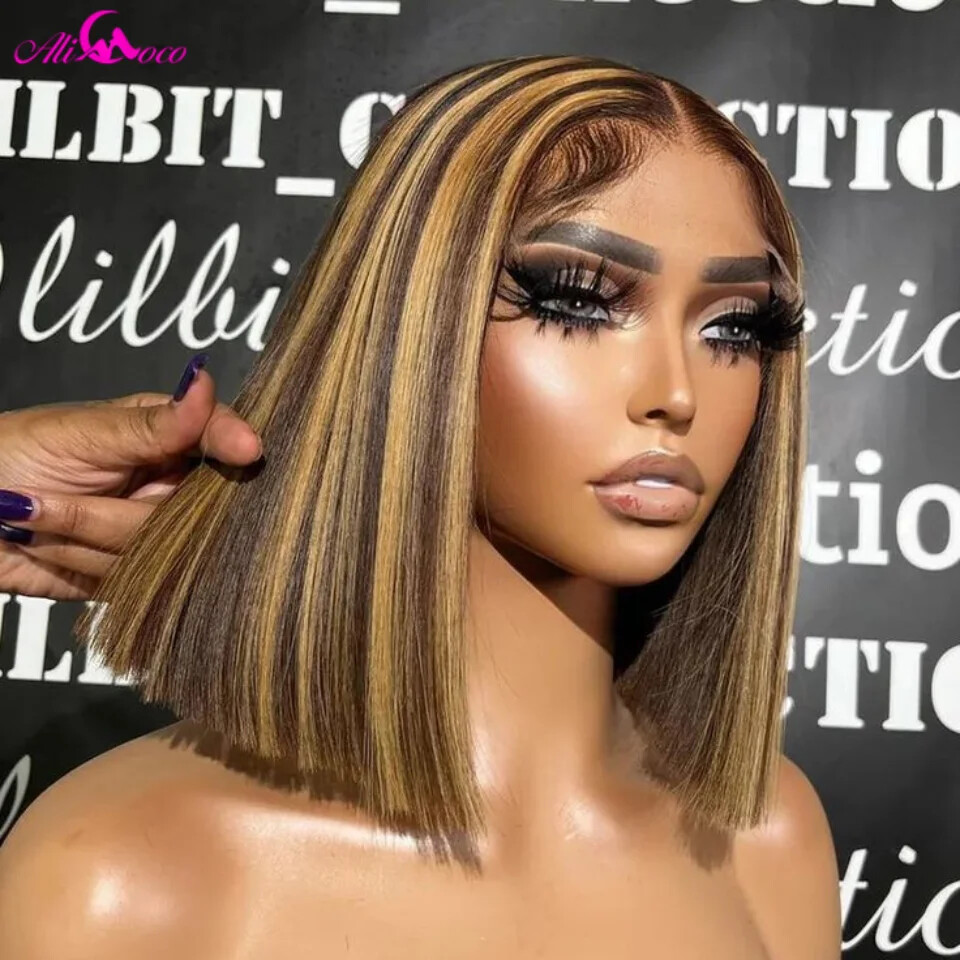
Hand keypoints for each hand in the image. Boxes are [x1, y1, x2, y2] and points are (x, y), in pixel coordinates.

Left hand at [0, 354, 261, 599]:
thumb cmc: (14, 453)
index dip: (235, 444)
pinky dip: (79, 564)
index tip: (250, 451)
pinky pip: (133, 582)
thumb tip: (202, 378)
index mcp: (168, 436)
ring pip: (159, 549)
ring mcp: (155, 532)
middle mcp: (171, 486)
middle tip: (61, 494)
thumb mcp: (85, 432)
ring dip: (81, 534)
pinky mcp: (134, 574)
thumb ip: (154, 423)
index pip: (220, 438)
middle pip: (199, 508)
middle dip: (123, 510)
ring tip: (32, 513)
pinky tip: (45, 544)